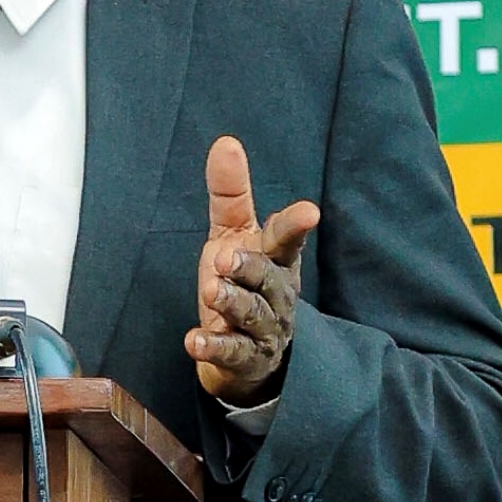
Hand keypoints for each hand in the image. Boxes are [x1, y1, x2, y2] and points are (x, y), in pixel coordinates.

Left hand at [186, 135, 318, 406]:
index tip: (309, 212)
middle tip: (224, 258)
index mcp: (277, 260)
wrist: (247, 354)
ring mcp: (264, 330)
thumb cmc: (242, 283)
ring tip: (209, 291)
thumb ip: (231, 194)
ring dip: (232, 302)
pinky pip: (232, 353)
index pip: (287, 240)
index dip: (296, 225)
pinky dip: (213, 347)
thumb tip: (226, 142)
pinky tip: (193, 341)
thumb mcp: (233, 235)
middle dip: (250, 267)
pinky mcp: (245, 359)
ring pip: (253, 314)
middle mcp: (277, 295)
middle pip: (268, 278)